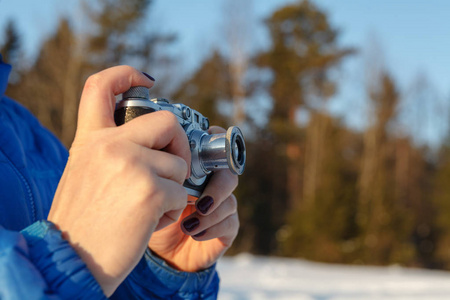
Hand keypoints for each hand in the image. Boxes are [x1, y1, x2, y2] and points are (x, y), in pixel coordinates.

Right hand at [48, 66, 189, 295]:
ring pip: (178, 164)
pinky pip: (181, 192)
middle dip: (179, 145)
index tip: (146, 79)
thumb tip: (152, 140)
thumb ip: (112, 151)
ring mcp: (131, 165)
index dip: (125, 74)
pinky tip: (149, 222)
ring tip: (148, 208)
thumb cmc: (83, 223)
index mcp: (90, 140)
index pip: (100, 87)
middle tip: (175, 168)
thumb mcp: (85, 174)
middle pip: (166, 121)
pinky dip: (172, 210)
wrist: (72, 261)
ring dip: (172, 188)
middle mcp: (109, 145)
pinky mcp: (150, 190)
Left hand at [148, 126, 239, 271]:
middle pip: (229, 173)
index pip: (217, 146)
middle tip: (198, 202)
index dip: (214, 148)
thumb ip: (159, 168)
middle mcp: (214, 183)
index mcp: (198, 167)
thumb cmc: (153, 212)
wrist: (159, 251)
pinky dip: (211, 228)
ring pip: (230, 201)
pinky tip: (193, 233)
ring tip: (187, 224)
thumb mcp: (150, 187)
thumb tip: (160, 157)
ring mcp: (222, 206)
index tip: (194, 163)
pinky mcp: (227, 229)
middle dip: (216, 187)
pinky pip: (230, 223)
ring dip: (209, 213)